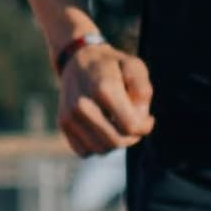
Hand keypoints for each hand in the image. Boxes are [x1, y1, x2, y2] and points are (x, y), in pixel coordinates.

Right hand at [53, 29, 154, 158]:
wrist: (79, 59)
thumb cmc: (113, 65)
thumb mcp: (135, 67)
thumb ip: (143, 92)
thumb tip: (138, 119)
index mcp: (103, 88)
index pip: (130, 126)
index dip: (145, 127)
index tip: (148, 119)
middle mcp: (82, 104)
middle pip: (116, 141)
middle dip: (132, 137)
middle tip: (135, 124)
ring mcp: (69, 115)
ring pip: (100, 149)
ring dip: (115, 142)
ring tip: (118, 125)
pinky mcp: (62, 123)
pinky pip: (84, 151)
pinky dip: (96, 145)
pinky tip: (102, 129)